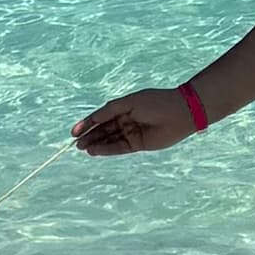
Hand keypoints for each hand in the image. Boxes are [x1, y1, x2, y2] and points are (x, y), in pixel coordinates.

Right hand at [71, 87, 195, 155]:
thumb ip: (110, 111)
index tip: (74, 132)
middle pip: (103, 130)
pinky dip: (107, 149)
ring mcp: (132, 132)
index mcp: (123, 107)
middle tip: (76, 143)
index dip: (87, 124)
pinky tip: (95, 151)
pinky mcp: (138, 144)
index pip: (101, 117)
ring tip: (82, 148)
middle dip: (90, 136)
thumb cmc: (156, 103)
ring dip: (96, 144)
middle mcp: (126, 120)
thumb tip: (93, 119)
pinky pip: (119, 148)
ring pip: (110, 139)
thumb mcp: (129, 103)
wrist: (180, 113)